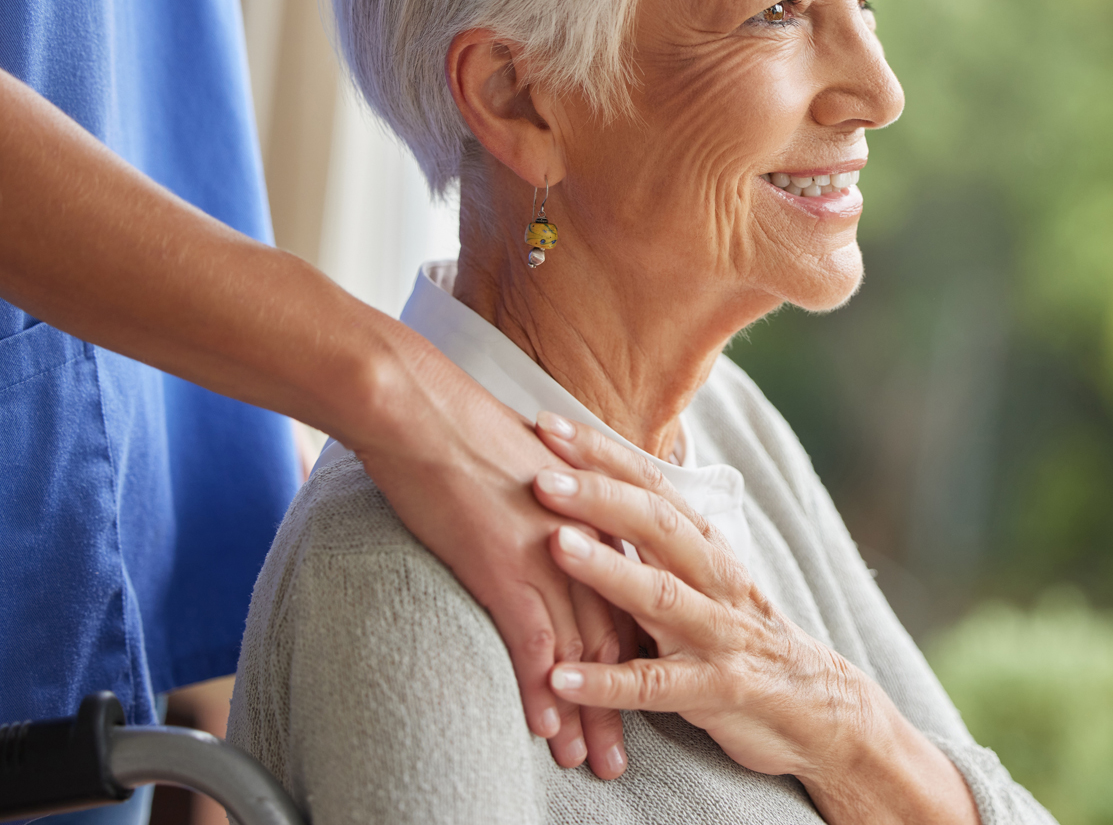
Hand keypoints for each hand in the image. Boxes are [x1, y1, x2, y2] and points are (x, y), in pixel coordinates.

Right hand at [0, 72, 627, 777]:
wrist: (417, 402)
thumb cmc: (459, 423)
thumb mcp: (524, 459)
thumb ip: (548, 498)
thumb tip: (546, 521)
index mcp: (588, 510)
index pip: (623, 594)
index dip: (634, 650)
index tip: (641, 690)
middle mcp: (579, 537)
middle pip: (614, 634)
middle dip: (625, 698)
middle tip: (631, 751)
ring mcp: (545, 554)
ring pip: (581, 651)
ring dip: (588, 714)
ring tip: (596, 764)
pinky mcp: (503, 565)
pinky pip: (532, 644)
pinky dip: (542, 692)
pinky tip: (546, 730)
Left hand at [532, 415, 980, 824]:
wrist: (814, 704)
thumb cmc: (738, 627)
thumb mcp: (704, 571)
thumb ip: (655, 534)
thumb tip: (592, 482)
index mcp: (704, 543)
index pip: (652, 483)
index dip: (602, 453)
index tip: (547, 425)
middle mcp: (714, 578)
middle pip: (657, 525)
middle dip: (599, 497)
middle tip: (542, 476)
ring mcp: (716, 633)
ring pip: (660, 595)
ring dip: (607, 570)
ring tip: (556, 546)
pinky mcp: (714, 690)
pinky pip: (655, 687)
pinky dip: (607, 683)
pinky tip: (560, 678)